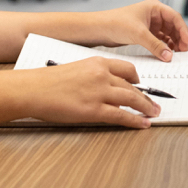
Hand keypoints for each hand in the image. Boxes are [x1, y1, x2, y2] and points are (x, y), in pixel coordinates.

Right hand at [30, 57, 159, 128]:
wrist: (33, 89)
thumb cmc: (48, 81)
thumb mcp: (76, 70)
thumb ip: (94, 76)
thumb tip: (106, 88)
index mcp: (97, 63)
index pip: (127, 69)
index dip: (138, 80)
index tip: (142, 86)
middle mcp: (102, 75)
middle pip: (133, 86)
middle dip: (146, 96)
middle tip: (155, 104)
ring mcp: (100, 92)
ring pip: (132, 99)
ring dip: (146, 108)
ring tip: (154, 114)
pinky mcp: (94, 110)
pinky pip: (121, 115)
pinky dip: (135, 121)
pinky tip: (142, 124)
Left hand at [105, 0, 187, 61]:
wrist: (99, 29)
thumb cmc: (115, 23)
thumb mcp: (139, 34)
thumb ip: (155, 45)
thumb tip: (168, 56)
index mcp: (154, 7)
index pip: (174, 17)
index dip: (183, 29)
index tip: (187, 41)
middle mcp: (153, 14)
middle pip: (172, 26)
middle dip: (178, 38)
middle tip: (182, 51)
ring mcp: (149, 24)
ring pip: (167, 34)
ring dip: (171, 43)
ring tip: (175, 54)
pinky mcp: (144, 33)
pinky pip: (159, 39)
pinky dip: (163, 46)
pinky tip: (165, 53)